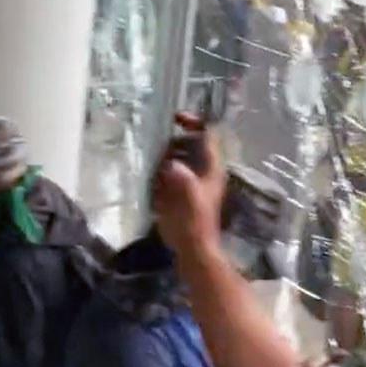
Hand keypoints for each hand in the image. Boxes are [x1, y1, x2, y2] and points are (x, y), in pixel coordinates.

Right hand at [152, 113, 224, 255]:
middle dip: (172, 145)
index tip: (175, 118)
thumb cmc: (195, 222)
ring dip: (164, 160)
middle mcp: (203, 170)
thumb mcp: (189, 199)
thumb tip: (171, 164)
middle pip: (188, 144)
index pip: (206, 135)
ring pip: (176, 158)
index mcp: (211, 167)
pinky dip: (159, 174)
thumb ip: (182, 180)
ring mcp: (191, 180)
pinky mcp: (180, 191)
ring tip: (156, 172)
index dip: (193, 123)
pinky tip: (154, 185)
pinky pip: (167, 174)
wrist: (192, 249)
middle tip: (160, 155)